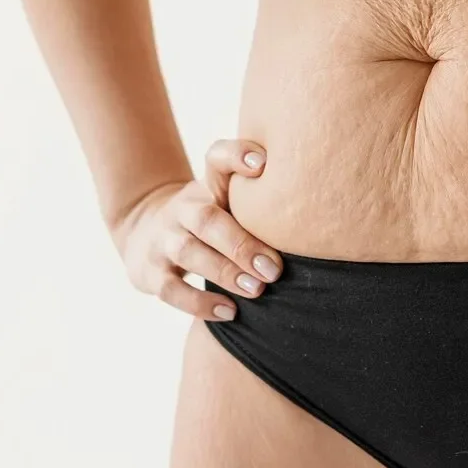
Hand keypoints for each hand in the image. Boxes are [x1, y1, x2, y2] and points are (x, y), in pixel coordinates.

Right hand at [110, 139, 282, 320]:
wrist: (147, 233)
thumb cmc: (214, 217)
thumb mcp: (230, 199)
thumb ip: (264, 199)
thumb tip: (320, 210)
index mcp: (208, 185)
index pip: (217, 158)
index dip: (237, 155)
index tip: (263, 164)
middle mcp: (183, 208)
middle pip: (206, 217)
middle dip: (242, 244)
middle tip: (275, 269)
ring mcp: (163, 239)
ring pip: (187, 252)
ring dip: (224, 272)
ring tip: (257, 290)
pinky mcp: (150, 271)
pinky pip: (170, 289)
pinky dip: (198, 303)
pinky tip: (230, 312)